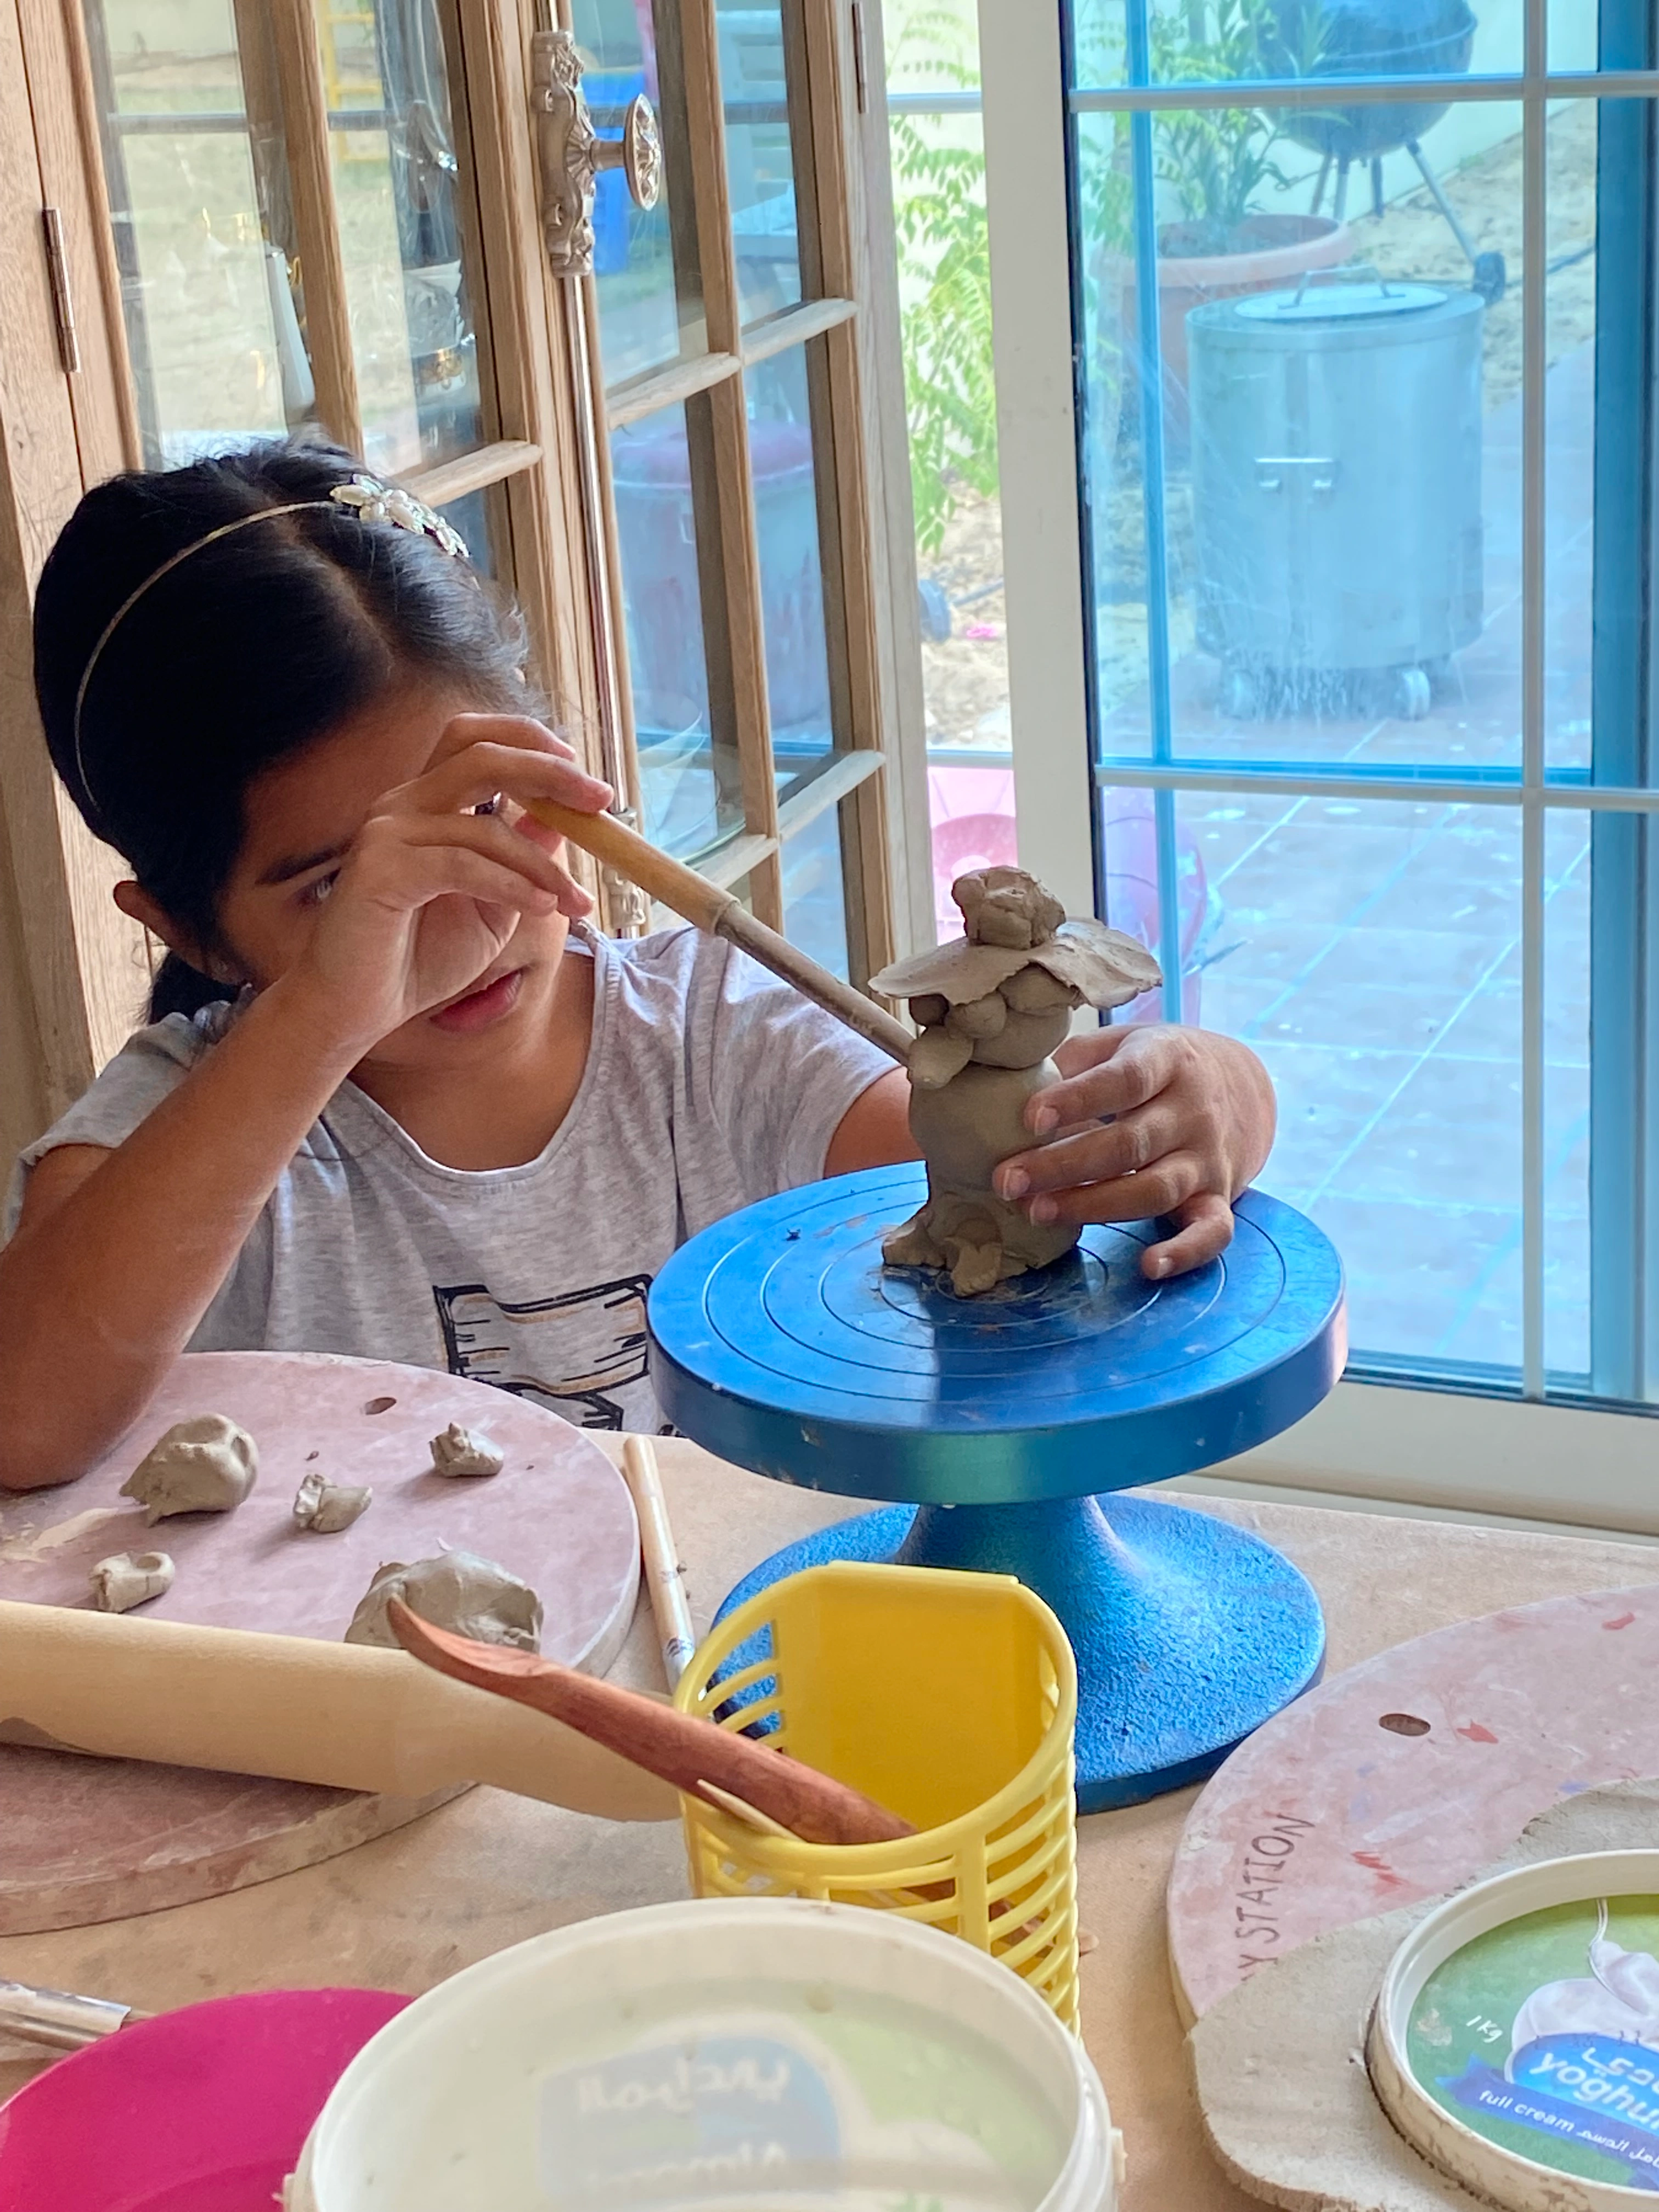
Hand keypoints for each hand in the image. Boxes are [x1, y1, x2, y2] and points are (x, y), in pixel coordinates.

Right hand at [287, 715, 610, 1049]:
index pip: (474, 740)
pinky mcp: (379, 870)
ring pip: (483, 826)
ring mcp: (385, 833)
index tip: (585, 779)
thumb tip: (562, 820)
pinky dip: (510, 884)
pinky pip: (462, 865)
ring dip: (541, 864)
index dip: (531, 744)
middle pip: (480, 754)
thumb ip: (519, 861)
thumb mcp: (490, 907)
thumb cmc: (418, 959)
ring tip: (574, 902)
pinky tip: (540, 907)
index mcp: (424, 804)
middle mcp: (401, 805)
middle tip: (600, 799)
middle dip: (548, 771)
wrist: (356, 1008)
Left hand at [991, 1024, 1275, 1279]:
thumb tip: (1004, 1088)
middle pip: (1130, 1143)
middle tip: (1008, 1182)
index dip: (1078, 1099)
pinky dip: (1185, 1253)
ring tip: (1039, 1212)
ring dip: (1096, 1206)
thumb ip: (1071, 1061)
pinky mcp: (1219, 1198)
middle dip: (1064, 1166)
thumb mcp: (1120, 1043)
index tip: (1030, 1118)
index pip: (1125, 1079)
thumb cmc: (1154, 1066)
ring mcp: (1208, 1159)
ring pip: (1156, 1189)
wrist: (1241, 1085)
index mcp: (1167, 1060)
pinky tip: (1148, 1265)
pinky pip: (1212, 1231)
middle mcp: (1193, 1111)